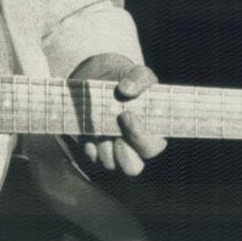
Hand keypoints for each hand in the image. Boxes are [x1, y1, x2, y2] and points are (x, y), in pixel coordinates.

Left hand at [69, 53, 166, 176]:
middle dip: (122, 149)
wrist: (103, 80)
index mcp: (153, 133)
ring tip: (100, 124)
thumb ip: (139, 78)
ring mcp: (115, 151)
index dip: (140, 137)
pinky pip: (91, 156)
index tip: (127, 115)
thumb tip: (126, 89)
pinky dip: (88, 143)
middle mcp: (135, 148)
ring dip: (103, 145)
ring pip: (109, 163)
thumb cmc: (128, 80)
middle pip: (132, 167)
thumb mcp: (138, 73)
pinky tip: (89, 127)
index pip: (152, 148)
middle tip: (113, 126)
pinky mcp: (96, 150)